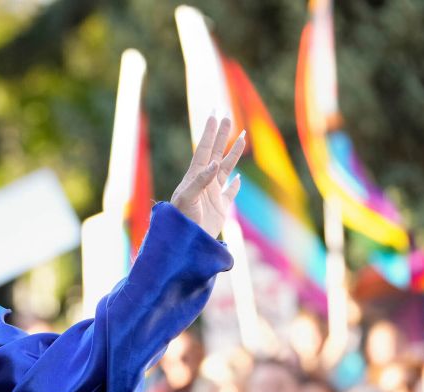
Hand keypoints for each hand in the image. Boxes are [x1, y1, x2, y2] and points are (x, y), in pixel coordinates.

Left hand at [170, 115, 245, 237]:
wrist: (185, 243)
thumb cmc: (181, 220)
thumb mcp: (187, 198)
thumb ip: (200, 180)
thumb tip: (215, 164)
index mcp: (195, 176)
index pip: (203, 150)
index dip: (209, 133)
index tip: (214, 116)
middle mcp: (204, 182)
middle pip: (215, 153)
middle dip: (221, 135)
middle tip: (226, 117)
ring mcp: (213, 194)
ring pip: (226, 168)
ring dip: (233, 153)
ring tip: (242, 137)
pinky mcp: (220, 208)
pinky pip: (230, 193)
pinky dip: (236, 185)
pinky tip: (238, 177)